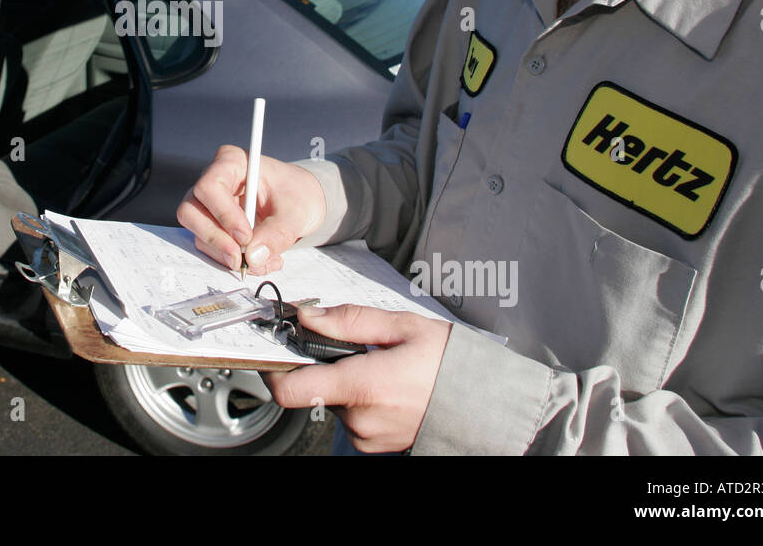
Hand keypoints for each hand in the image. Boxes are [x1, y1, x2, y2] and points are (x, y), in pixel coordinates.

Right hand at [176, 145, 325, 274]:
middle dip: (215, 239)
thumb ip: (277, 232)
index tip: (246, 236)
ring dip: (226, 255)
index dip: (224, 214)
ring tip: (262, 262)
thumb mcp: (296, 211)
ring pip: (198, 234)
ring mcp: (209, 206)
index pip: (210, 186)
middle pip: (191, 211)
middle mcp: (214, 182)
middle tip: (241, 259)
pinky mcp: (213, 227)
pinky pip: (211, 248)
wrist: (300, 203)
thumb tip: (254, 257)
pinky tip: (259, 262)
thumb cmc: (297, 193)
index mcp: (231, 162)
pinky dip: (232, 261)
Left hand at [265, 305, 451, 452]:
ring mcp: (368, 438)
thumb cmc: (450, 363)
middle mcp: (360, 420)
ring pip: (335, 403)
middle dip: (325, 366)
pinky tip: (388, 385)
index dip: (273, 369)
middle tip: (355, 347)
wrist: (489, 404)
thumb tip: (307, 316)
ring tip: (382, 366)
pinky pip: (353, 418)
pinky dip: (361, 399)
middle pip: (315, 390)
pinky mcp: (377, 447)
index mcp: (363, 387)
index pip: (290, 389)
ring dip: (347, 382)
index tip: (273, 349)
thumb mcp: (403, 327)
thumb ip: (350, 321)